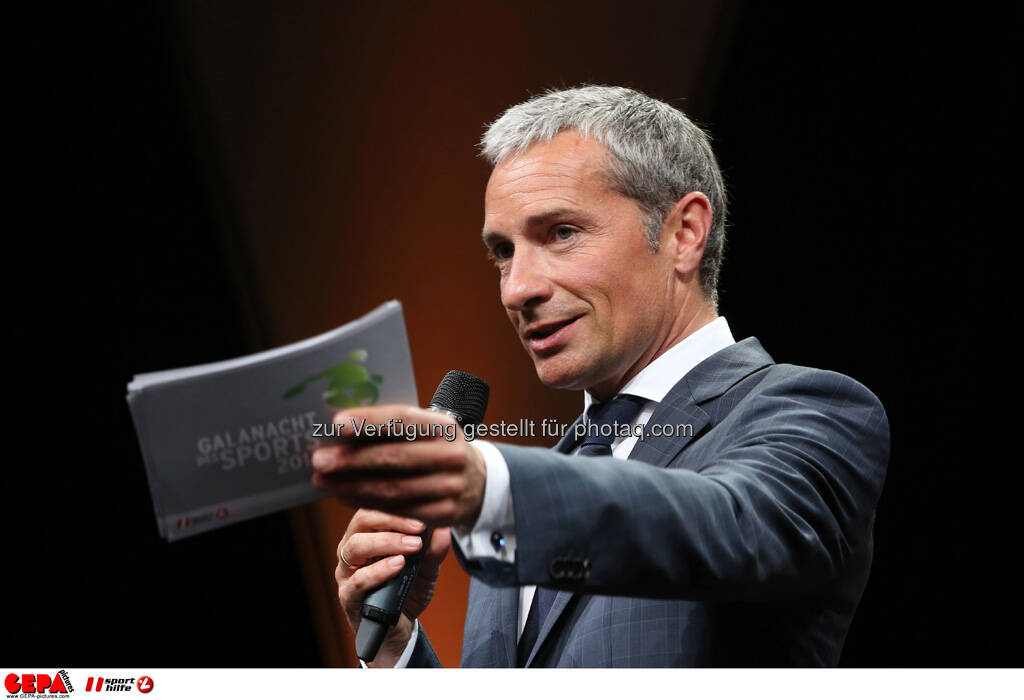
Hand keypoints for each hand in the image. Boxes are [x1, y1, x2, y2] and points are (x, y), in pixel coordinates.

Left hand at [311, 405, 486, 527]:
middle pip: (393, 457)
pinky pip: (397, 509)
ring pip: (391, 488)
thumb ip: (394, 429)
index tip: (336, 422)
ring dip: (351, 485)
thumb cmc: (438, 449)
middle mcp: (451, 456)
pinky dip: (366, 502)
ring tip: (323, 481)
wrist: (479, 482)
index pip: (403, 420)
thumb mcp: (429, 431)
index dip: (369, 421)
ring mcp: (450, 487)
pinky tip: (344, 496)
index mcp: (445, 426)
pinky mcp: (443, 514)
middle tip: (319, 460)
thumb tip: (341, 431)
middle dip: (351, 459)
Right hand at [335, 508, 450, 666]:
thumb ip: (434, 549)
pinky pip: (358, 580)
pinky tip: (398, 565)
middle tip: (419, 528)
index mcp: (368, 535)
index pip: (374, 508)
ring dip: (386, 542)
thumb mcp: (427, 568)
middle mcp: (352, 549)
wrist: (400, 628)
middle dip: (391, 520)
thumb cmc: (407, 591)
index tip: (422, 514)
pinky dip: (379, 571)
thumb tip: (444, 528)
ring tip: (412, 547)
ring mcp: (347, 572)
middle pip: (361, 522)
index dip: (396, 507)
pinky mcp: (348, 596)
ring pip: (355, 547)